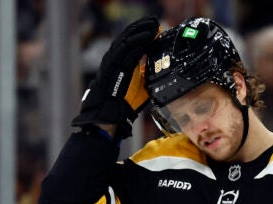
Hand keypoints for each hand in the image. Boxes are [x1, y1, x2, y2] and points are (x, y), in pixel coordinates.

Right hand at [72, 16, 159, 137]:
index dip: (143, 33)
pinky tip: (147, 37)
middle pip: (129, 36)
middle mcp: (117, 58)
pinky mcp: (113, 64)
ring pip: (127, 39)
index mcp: (123, 61)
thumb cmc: (126, 101)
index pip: (133, 41)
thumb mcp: (143, 85)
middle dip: (142, 27)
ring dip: (141, 31)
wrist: (112, 111)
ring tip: (153, 26)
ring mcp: (114, 60)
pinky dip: (137, 42)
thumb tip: (161, 70)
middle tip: (155, 22)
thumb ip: (148, 74)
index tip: (156, 28)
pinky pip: (125, 49)